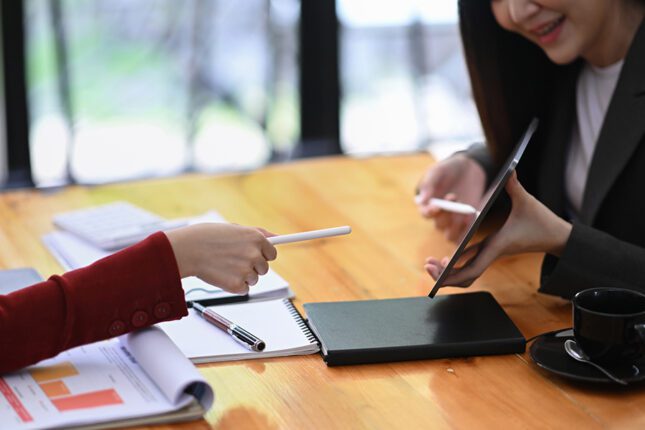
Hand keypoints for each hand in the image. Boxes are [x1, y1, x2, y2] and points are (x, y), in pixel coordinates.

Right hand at [166, 223, 276, 293]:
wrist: (187, 249)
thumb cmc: (207, 237)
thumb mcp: (235, 228)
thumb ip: (258, 233)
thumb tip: (276, 236)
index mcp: (256, 238)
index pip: (272, 253)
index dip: (262, 255)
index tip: (255, 256)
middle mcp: (255, 254)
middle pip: (264, 268)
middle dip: (252, 266)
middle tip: (233, 260)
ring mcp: (247, 271)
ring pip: (254, 279)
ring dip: (242, 276)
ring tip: (225, 266)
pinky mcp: (237, 285)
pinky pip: (244, 289)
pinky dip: (234, 286)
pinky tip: (222, 275)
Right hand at [416, 153, 485, 241]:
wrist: (468, 168)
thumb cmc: (448, 169)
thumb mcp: (437, 171)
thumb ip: (428, 184)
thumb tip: (421, 200)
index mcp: (427, 205)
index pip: (426, 214)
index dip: (431, 212)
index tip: (437, 206)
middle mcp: (439, 216)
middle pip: (439, 225)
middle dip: (447, 214)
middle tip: (453, 196)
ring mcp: (453, 220)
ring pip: (451, 235)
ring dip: (457, 225)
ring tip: (464, 209)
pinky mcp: (466, 222)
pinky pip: (466, 234)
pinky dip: (469, 228)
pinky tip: (472, 214)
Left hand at [424, 172, 571, 286]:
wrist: (558, 236)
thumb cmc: (542, 221)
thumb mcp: (527, 201)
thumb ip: (514, 185)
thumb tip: (510, 168)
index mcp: (496, 246)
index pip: (471, 269)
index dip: (452, 274)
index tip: (438, 267)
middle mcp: (491, 253)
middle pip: (464, 277)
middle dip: (443, 276)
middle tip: (427, 265)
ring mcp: (491, 253)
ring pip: (466, 272)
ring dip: (448, 273)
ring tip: (432, 263)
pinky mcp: (492, 249)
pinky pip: (471, 262)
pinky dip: (457, 264)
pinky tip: (445, 259)